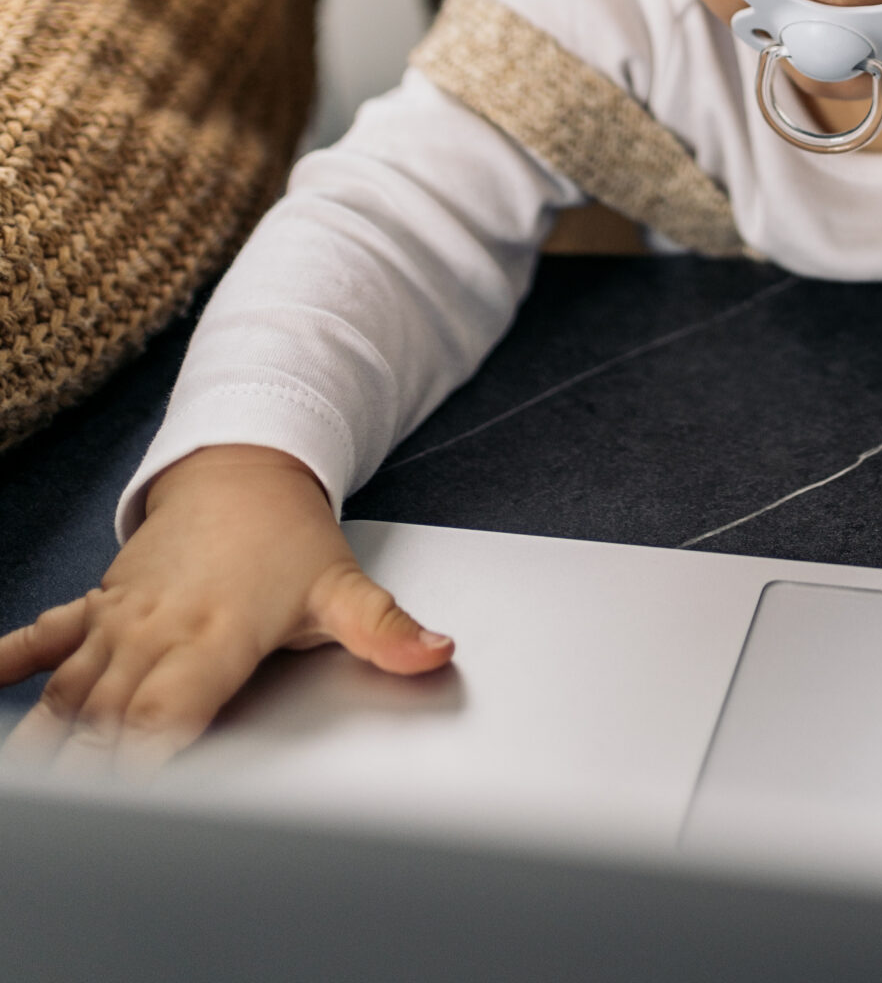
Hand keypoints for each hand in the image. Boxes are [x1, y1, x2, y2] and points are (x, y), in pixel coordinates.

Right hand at [0, 444, 453, 772]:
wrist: (243, 468)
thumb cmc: (290, 537)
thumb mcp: (343, 584)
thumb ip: (386, 629)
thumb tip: (436, 653)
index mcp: (216, 634)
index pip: (170, 710)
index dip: (147, 755)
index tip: (133, 794)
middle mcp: (159, 629)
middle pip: (113, 715)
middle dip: (90, 772)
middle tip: (74, 818)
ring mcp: (122, 618)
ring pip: (73, 690)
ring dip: (48, 739)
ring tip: (32, 789)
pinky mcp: (99, 606)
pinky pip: (45, 638)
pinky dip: (10, 663)